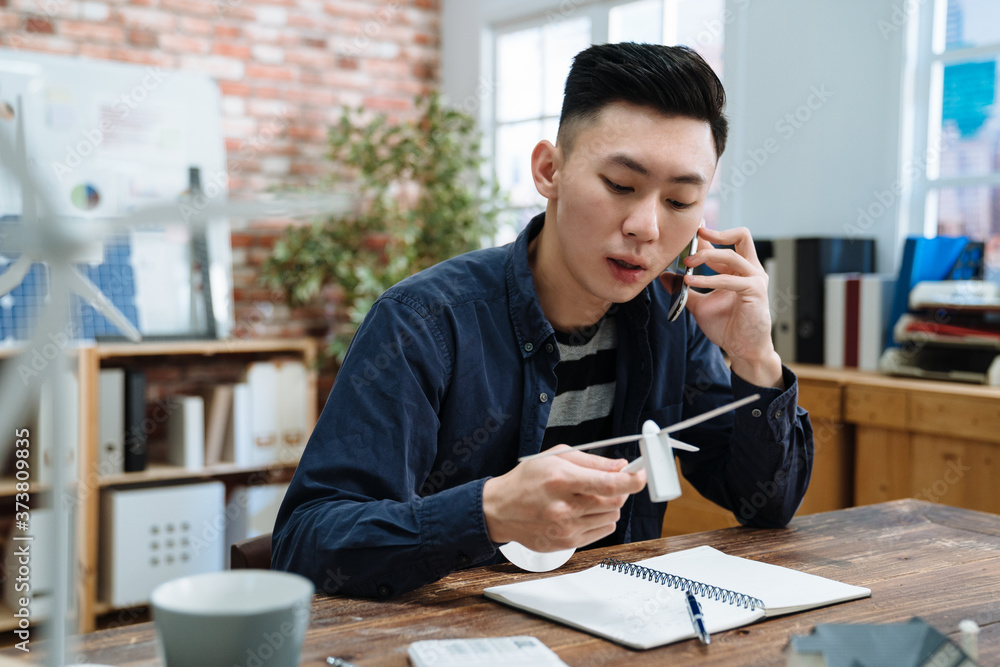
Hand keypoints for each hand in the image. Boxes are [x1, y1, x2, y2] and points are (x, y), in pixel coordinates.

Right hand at [482, 446, 645, 551]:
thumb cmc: (527, 479)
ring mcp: (565, 528)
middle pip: (614, 502)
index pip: (608, 484)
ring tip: (587, 498)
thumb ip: (592, 461)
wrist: (500, 509)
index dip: (631, 480)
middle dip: (619, 490)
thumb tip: (621, 466)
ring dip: (607, 506)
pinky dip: (599, 520)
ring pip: (611, 517)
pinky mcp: (566, 543)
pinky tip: (582, 512)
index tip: (642, 475)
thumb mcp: (556, 457)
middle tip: (608, 483)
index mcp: (561, 480)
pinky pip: (602, 532)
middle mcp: (564, 507)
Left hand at [666, 226, 782, 387]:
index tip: (689, 234)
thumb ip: (684, 288)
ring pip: (732, 255)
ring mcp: (755, 279)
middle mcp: (750, 270)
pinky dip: (708, 279)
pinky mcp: (755, 292)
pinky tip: (691, 282)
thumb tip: (664, 275)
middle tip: (692, 239)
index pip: (726, 242)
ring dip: (706, 256)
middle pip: (741, 236)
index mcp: (739, 269)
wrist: (742, 349)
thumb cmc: (727, 326)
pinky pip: (729, 279)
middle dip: (715, 234)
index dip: (707, 235)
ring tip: (687, 264)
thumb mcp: (699, 304)